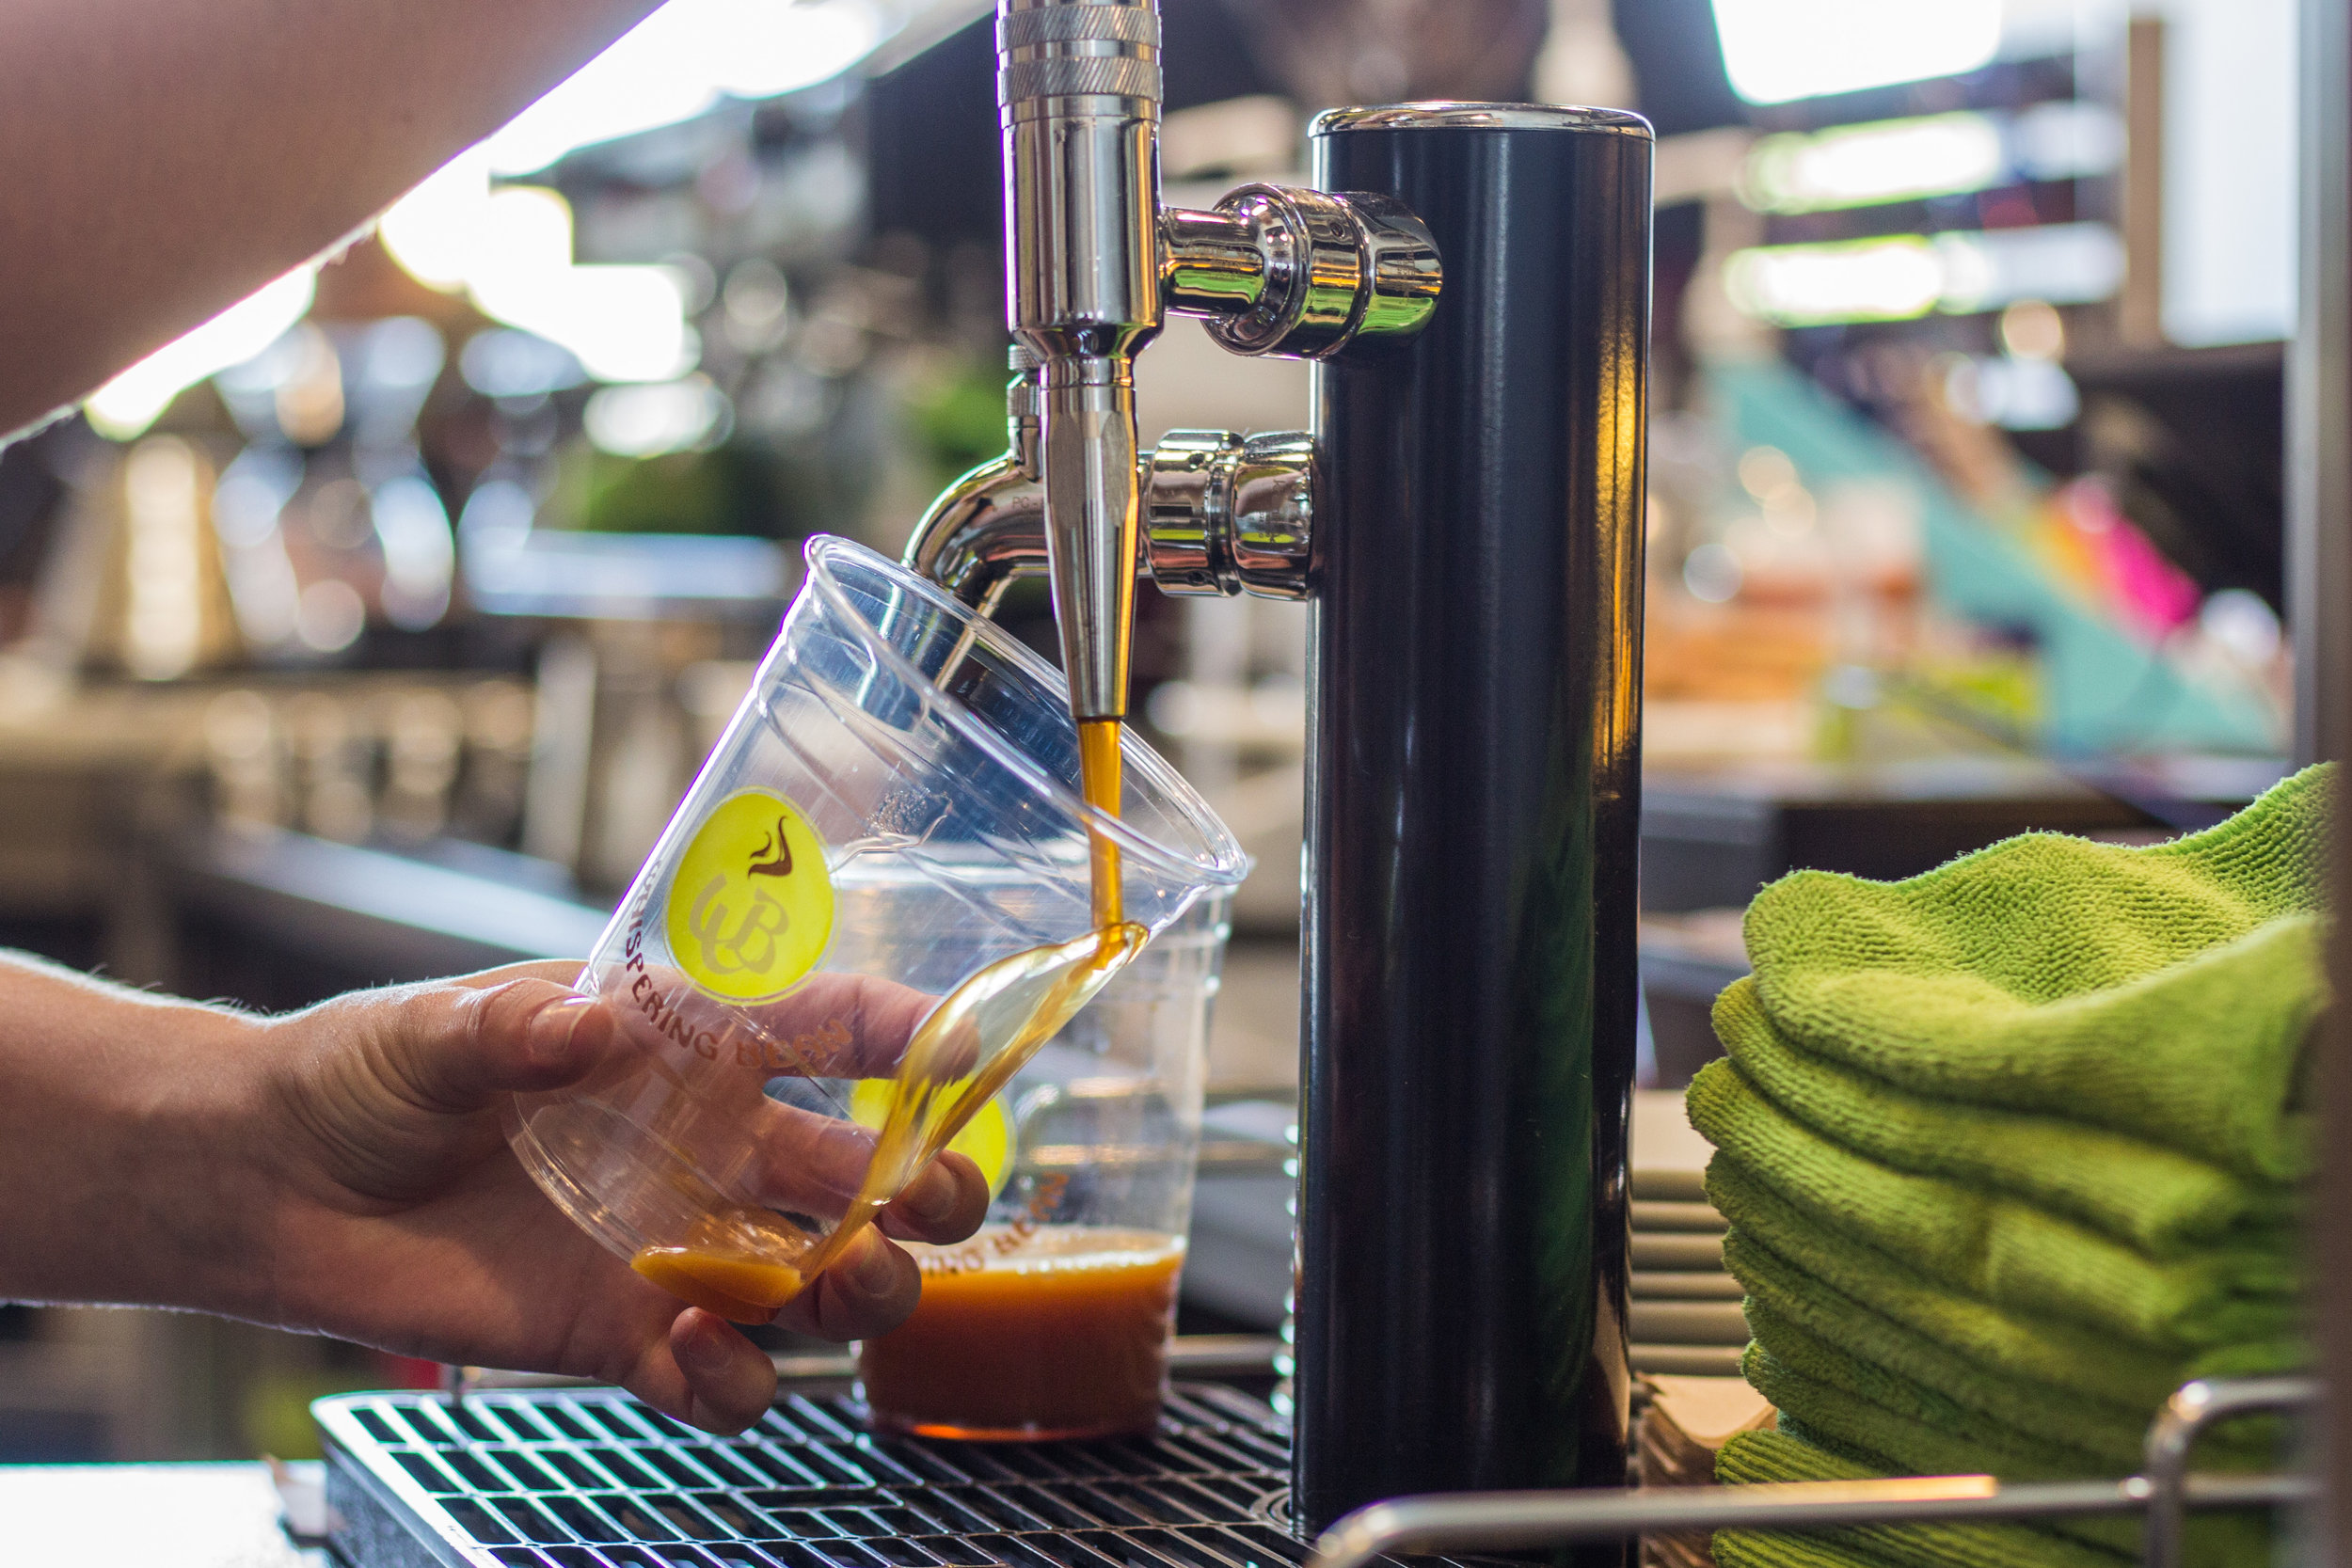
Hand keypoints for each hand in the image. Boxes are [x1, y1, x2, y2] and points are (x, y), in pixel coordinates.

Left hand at [254, 962, 988, 1433]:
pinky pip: (728, 1380)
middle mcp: (710, 1150)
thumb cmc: (367, 1074)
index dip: (907, 1034)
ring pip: (828, 1285)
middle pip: (866, 1176)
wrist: (277, 1185)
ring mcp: (679, 1251)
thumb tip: (576, 1032)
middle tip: (932, 1201)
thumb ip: (507, 1030)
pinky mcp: (626, 1338)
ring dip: (866, 1290)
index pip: (827, 1027)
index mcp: (687, 1047)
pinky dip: (736, 1380)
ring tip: (844, 1282)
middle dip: (927, 1188)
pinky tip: (689, 1352)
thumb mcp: (430, 1032)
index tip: (963, 1051)